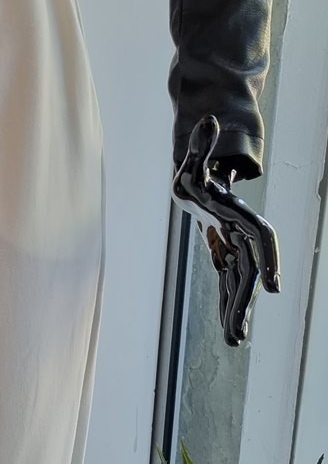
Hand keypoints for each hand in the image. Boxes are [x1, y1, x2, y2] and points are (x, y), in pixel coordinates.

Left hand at [172, 116, 280, 347]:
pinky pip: (228, 285)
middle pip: (249, 272)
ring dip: (237, 312)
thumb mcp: (192, 163)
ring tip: (235, 342)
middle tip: (238, 335)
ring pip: (239, 285)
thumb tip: (208, 122)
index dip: (268, 262)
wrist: (199, 181)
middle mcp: (242, 236)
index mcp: (238, 215)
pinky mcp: (225, 258)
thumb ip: (201, 147)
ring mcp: (235, 249)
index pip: (260, 240)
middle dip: (244, 303)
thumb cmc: (195, 172)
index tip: (271, 289)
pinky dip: (227, 306)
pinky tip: (228, 330)